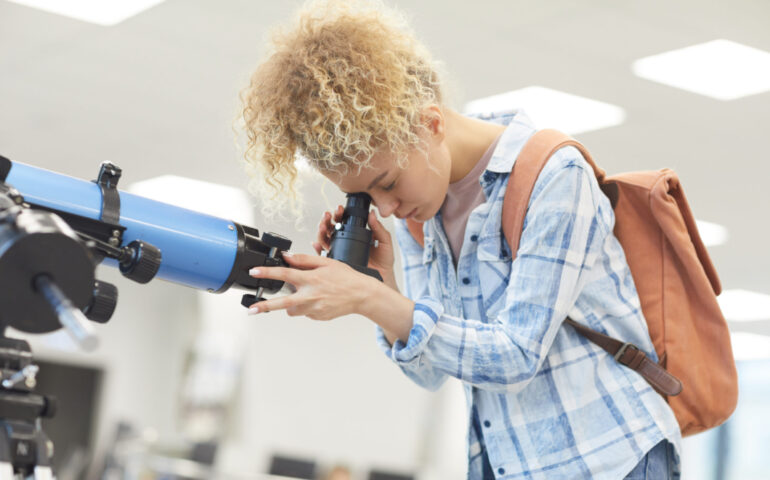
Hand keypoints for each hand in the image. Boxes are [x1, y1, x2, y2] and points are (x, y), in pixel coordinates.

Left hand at [249, 252, 414, 341]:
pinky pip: (305, 312)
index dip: (267, 272)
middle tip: (251, 309)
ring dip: (292, 304)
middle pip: (283, 303)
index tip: (254, 272)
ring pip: (293, 310)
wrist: (363, 295)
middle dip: (265, 306)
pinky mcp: (318, 317)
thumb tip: (287, 257)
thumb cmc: (347, 278)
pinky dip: (307, 306)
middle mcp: (311, 295)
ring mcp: (315, 309)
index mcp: (312, 279)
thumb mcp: (327, 262)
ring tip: (305, 295)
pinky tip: (320, 299)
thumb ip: (305, 260)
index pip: (285, 274)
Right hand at [312, 206, 397, 289]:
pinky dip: (317, 249)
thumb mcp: (384, 241)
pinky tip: (316, 244)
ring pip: (325, 238)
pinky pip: (322, 256)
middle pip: (331, 227)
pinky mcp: (336, 263)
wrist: (383, 278)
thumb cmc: (384, 261)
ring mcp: (339, 252)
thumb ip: (379, 228)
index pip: (344, 221)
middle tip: (328, 215)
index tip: (340, 210)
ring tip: (322, 226)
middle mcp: (345, 241)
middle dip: (327, 220)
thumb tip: (372, 213)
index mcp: (356, 234)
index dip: (340, 214)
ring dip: (321, 231)